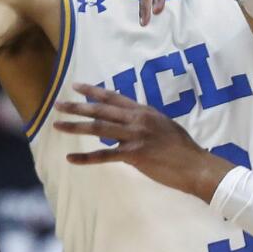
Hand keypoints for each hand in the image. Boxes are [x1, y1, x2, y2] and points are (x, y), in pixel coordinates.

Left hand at [54, 83, 234, 202]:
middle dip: (77, 106)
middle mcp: (137, 119)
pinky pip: (105, 156)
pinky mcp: (134, 155)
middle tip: (58, 104)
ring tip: (57, 125)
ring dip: (75, 127)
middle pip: (101, 110)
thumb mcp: (164, 126)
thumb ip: (145, 122)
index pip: (113, 97)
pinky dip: (86, 158)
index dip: (94, 91)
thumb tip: (131, 123)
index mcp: (144, 111)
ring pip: (99, 128)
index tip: (77, 86)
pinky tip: (70, 159)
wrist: (195, 165)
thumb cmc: (183, 148)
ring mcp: (135, 136)